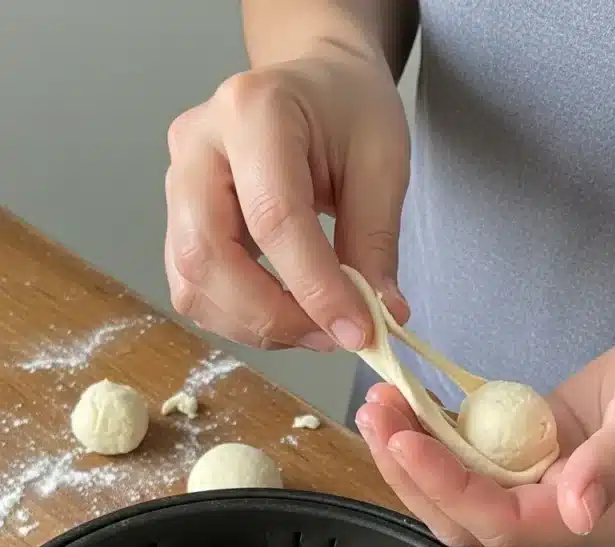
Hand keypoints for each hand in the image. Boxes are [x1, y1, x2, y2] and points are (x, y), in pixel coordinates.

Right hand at [164, 47, 409, 350]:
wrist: (313, 87)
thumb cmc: (349, 112)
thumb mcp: (382, 162)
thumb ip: (376, 241)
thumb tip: (381, 318)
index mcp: (252, 110)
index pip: (273, 218)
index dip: (315, 288)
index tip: (358, 332)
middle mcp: (197, 145)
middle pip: (208, 256)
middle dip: (272, 316)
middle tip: (331, 336)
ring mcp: (176, 183)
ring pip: (192, 282)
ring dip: (255, 325)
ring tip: (315, 328)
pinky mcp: (175, 220)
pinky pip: (193, 289)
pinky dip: (240, 319)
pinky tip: (286, 314)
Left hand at [355, 314, 614, 546]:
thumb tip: (575, 511)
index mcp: (593, 517)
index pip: (502, 520)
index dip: (449, 487)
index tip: (405, 442)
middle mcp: (559, 507)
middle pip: (465, 513)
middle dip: (413, 473)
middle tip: (376, 416)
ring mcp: (543, 474)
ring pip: (461, 480)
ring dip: (415, 449)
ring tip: (380, 402)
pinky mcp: (534, 441)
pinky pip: (476, 445)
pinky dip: (439, 427)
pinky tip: (412, 399)